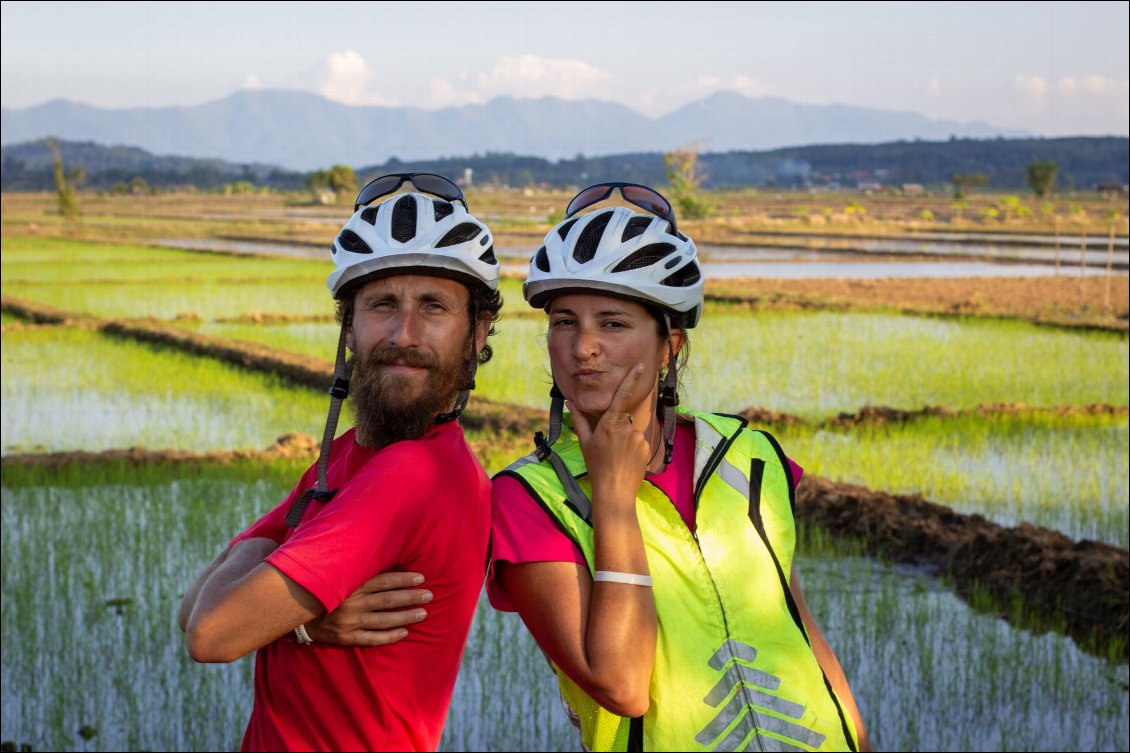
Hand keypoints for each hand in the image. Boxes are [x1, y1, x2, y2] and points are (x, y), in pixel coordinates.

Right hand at [304, 571, 431, 646]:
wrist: (292, 611)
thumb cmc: (318, 585)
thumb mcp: (333, 569)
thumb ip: (354, 563)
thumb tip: (380, 549)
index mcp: (349, 584)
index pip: (383, 580)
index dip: (404, 578)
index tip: (421, 577)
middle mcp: (351, 604)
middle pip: (388, 600)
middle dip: (411, 597)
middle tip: (430, 595)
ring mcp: (348, 623)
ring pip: (384, 620)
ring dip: (406, 616)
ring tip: (423, 613)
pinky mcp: (345, 638)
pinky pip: (372, 639)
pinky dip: (389, 636)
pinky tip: (405, 632)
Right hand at [570, 363, 650, 500]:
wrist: (615, 492)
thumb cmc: (596, 467)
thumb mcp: (585, 442)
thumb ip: (579, 420)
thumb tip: (571, 402)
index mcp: (609, 424)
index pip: (622, 396)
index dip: (631, 379)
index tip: (639, 366)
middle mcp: (626, 428)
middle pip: (623, 418)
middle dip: (618, 427)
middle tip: (609, 448)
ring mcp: (638, 438)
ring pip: (631, 430)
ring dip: (626, 439)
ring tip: (617, 456)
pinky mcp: (647, 448)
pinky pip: (640, 441)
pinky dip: (633, 447)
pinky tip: (626, 460)